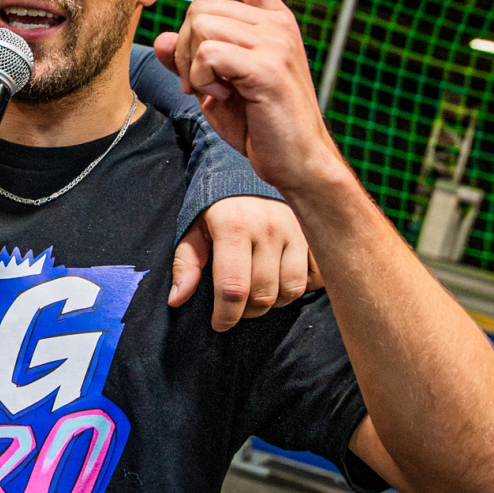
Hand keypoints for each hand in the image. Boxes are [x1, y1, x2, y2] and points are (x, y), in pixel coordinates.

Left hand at [152, 0, 349, 199]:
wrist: (298, 162)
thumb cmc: (261, 126)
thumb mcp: (217, 87)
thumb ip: (191, 60)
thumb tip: (158, 39)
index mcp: (270, 20)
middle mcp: (276, 22)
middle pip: (199, 8)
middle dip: (185, 49)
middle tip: (202, 83)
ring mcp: (275, 41)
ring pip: (200, 28)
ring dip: (192, 66)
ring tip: (216, 91)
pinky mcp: (267, 65)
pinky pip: (208, 54)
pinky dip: (200, 79)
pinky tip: (220, 97)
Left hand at [170, 196, 313, 330]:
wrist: (259, 168)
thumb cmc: (221, 206)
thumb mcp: (194, 228)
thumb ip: (185, 264)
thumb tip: (177, 300)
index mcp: (234, 226)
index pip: (233, 288)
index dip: (226, 316)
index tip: (219, 324)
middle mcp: (268, 228)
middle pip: (263, 295)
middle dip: (247, 311)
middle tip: (237, 306)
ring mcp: (296, 231)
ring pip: (291, 290)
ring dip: (275, 301)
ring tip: (261, 292)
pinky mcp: (314, 234)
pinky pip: (316, 277)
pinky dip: (303, 286)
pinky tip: (284, 278)